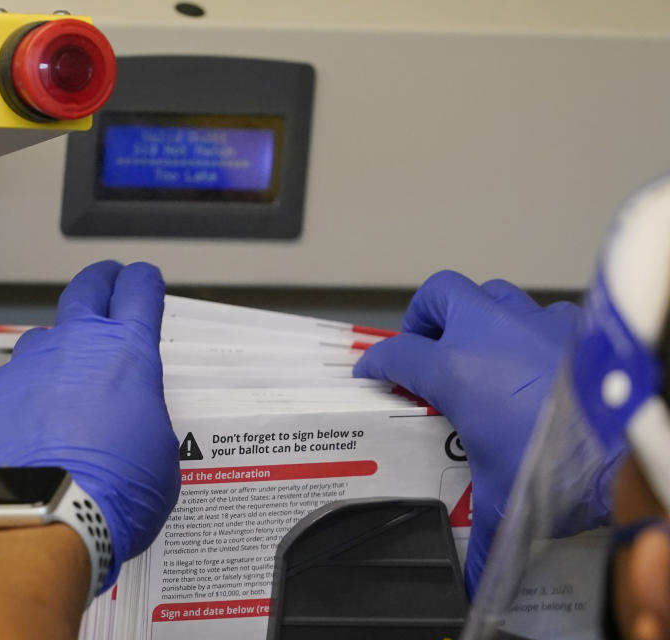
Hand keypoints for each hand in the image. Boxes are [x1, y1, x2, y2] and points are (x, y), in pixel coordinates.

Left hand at [0, 260, 180, 590]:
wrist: (44, 521)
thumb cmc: (110, 494)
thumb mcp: (160, 453)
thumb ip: (144, 416)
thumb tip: (130, 420)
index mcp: (125, 353)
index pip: (138, 291)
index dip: (143, 282)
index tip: (143, 281)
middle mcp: (72, 346)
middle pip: (85, 290)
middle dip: (100, 281)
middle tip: (105, 281)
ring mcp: (24, 367)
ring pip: (42, 344)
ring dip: (56, 359)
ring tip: (62, 397)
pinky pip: (7, 388)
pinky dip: (19, 403)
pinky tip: (27, 436)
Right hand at [352, 270, 591, 595]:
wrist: (624, 448)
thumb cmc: (556, 465)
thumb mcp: (503, 501)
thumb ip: (479, 538)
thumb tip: (469, 581)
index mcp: (455, 369)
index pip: (396, 352)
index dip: (375, 363)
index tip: (370, 374)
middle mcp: (489, 332)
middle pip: (438, 295)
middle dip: (422, 317)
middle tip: (422, 348)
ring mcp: (533, 321)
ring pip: (489, 293)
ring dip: (474, 314)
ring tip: (475, 348)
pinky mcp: (573, 325)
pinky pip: (539, 312)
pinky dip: (527, 328)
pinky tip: (533, 360)